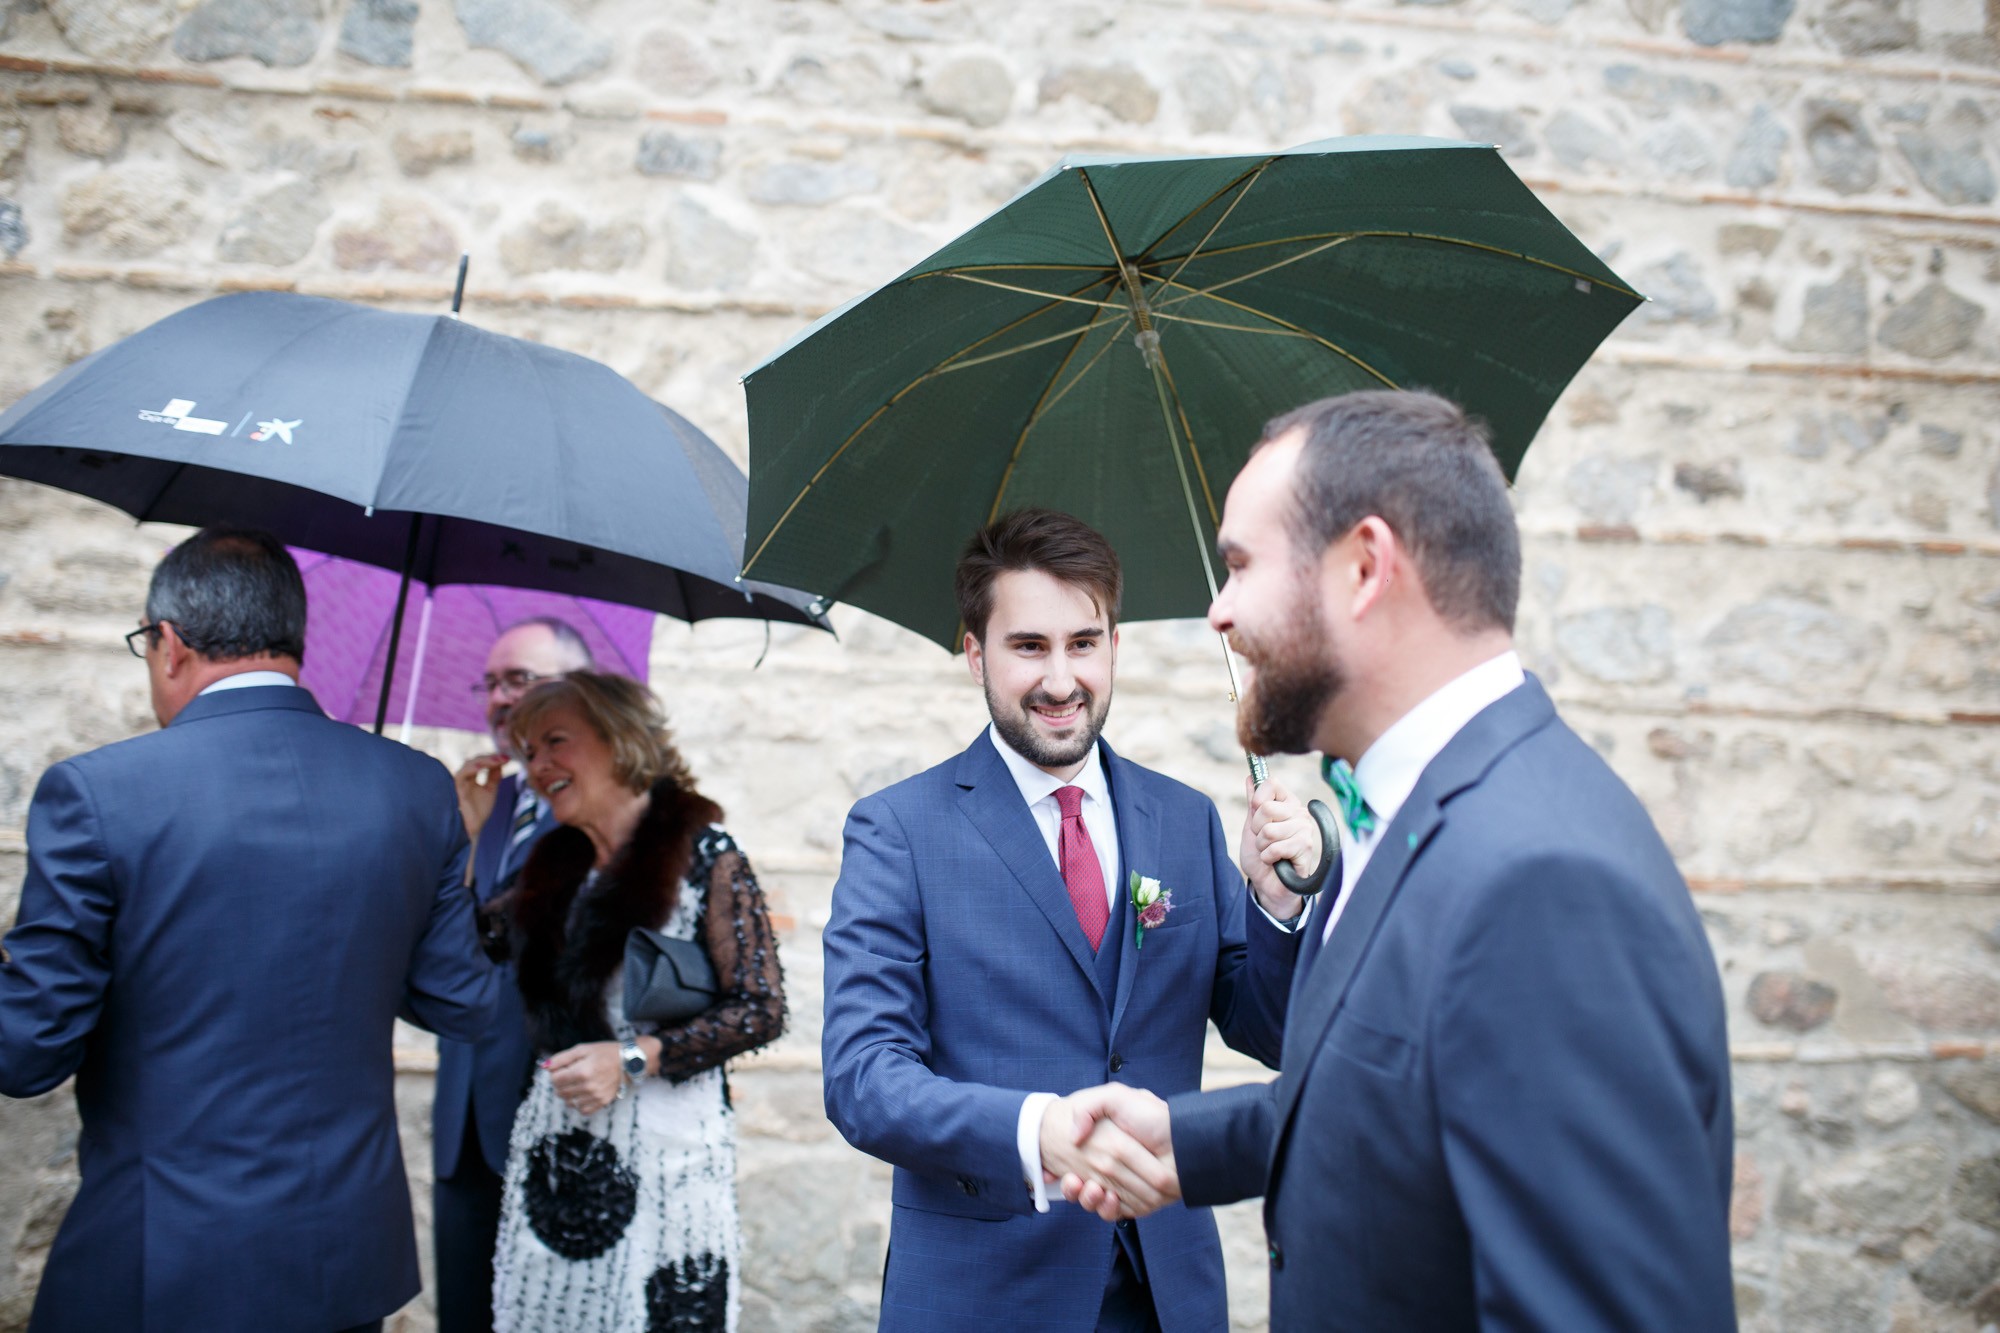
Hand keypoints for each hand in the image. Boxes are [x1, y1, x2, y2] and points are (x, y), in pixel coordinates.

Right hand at [454, 754, 507, 842]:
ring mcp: (459, 782)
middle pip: (475, 760)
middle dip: (491, 757)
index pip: (481, 762)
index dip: (493, 758)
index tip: (508, 758)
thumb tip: (501, 762)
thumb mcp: (490, 791)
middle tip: (505, 758)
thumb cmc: (478, 812)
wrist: (471, 829)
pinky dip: (471, 769)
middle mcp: (464, 777)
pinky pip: (461, 776)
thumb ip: (494, 777)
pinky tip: (482, 767)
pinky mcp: (455, 789)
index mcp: (471, 777)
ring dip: (484, 761)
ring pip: (468, 764)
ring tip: (497, 760)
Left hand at [544, 1042, 625, 1115]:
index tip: (563, 1069)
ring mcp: (595, 1096)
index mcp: (581, 1071)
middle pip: (560, 1092)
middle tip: (570, 1076)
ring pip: (569, 1102)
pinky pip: (582, 1110)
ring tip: (577, 1084)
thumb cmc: (604, 1053)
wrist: (628, 1062)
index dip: (556, 1073)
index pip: (555, 1079)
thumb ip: (561, 1058)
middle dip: (560, 1084)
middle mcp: (587, 1086)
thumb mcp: (582, 1049)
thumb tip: (545, 1067)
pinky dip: (579, 1104)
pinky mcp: (601, 1103)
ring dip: (569, 1094)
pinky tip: (584, 1094)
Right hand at [1055, 1084, 1176, 1220]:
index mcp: (1104, 1147)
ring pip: (1096, 1203)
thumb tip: (1073, 1137)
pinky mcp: (1135, 1203)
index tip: (1062, 1174)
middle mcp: (1112, 1169)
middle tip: (1076, 1180)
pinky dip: (1108, 1209)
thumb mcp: (1114, 1097)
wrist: (1183, 1137)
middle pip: (1085, 1188)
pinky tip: (1107, 1198)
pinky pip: (1115, 1213)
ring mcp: (1123, 1187)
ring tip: (1091, 1188)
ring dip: (1090, 1200)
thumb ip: (1089, 1108)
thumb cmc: (1149, 1115)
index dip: (1067, 1176)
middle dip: (1077, 1189)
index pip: (1076, 1167)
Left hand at [1239, 774, 1314, 922]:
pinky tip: (1276, 862)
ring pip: (1269, 830)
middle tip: (1263, 840)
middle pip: (1266, 808)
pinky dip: (1268, 857)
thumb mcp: (1251, 826)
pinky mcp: (1306, 847)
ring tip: (1270, 852)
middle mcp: (1299, 813)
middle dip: (1257, 829)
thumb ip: (1253, 803)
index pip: (1272, 783)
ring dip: (1262, 846)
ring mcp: (1305, 829)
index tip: (1256, 814)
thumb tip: (1250, 777)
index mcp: (1287, 803)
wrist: (1267, 884)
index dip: (1257, 800)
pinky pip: (1276, 847)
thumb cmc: (1260, 855)